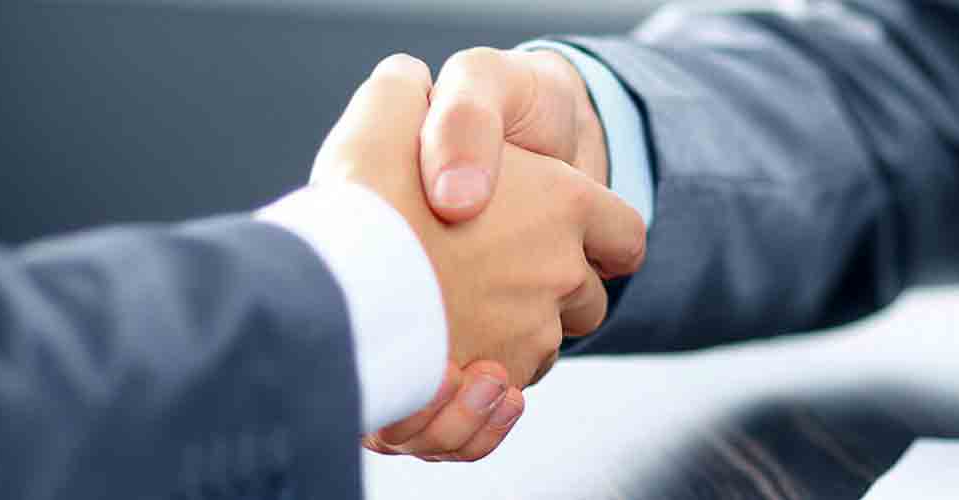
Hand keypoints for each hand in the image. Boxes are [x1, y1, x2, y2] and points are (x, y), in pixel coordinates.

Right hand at [308, 54, 644, 458]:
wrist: (335, 292)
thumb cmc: (364, 203)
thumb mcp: (385, 118)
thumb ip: (407, 95)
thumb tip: (408, 82)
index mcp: (561, 203)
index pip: (623, 231)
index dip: (603, 237)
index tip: (580, 241)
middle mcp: (561, 274)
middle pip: (586, 296)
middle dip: (552, 292)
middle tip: (490, 275)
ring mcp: (533, 336)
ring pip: (544, 346)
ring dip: (511, 336)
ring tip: (453, 317)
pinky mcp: (497, 389)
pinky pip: (508, 395)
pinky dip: (486, 388)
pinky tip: (444, 362)